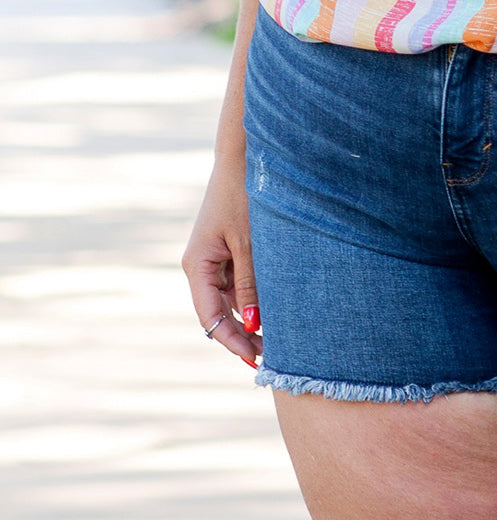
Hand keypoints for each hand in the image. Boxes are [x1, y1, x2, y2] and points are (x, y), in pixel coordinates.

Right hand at [182, 157, 262, 368]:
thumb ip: (249, 284)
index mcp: (197, 265)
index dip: (231, 340)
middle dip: (240, 335)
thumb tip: (251, 324)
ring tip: (276, 340)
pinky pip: (236, 283)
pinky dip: (251, 298)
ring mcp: (213, 258)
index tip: (254, 360)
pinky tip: (271, 311)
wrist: (242, 158)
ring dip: (247, 318)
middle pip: (218, 312)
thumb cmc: (243, 197)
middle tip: (269, 358)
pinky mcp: (226, 250)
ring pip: (229, 300)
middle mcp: (201, 266)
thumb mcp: (249, 243)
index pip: (210, 316)